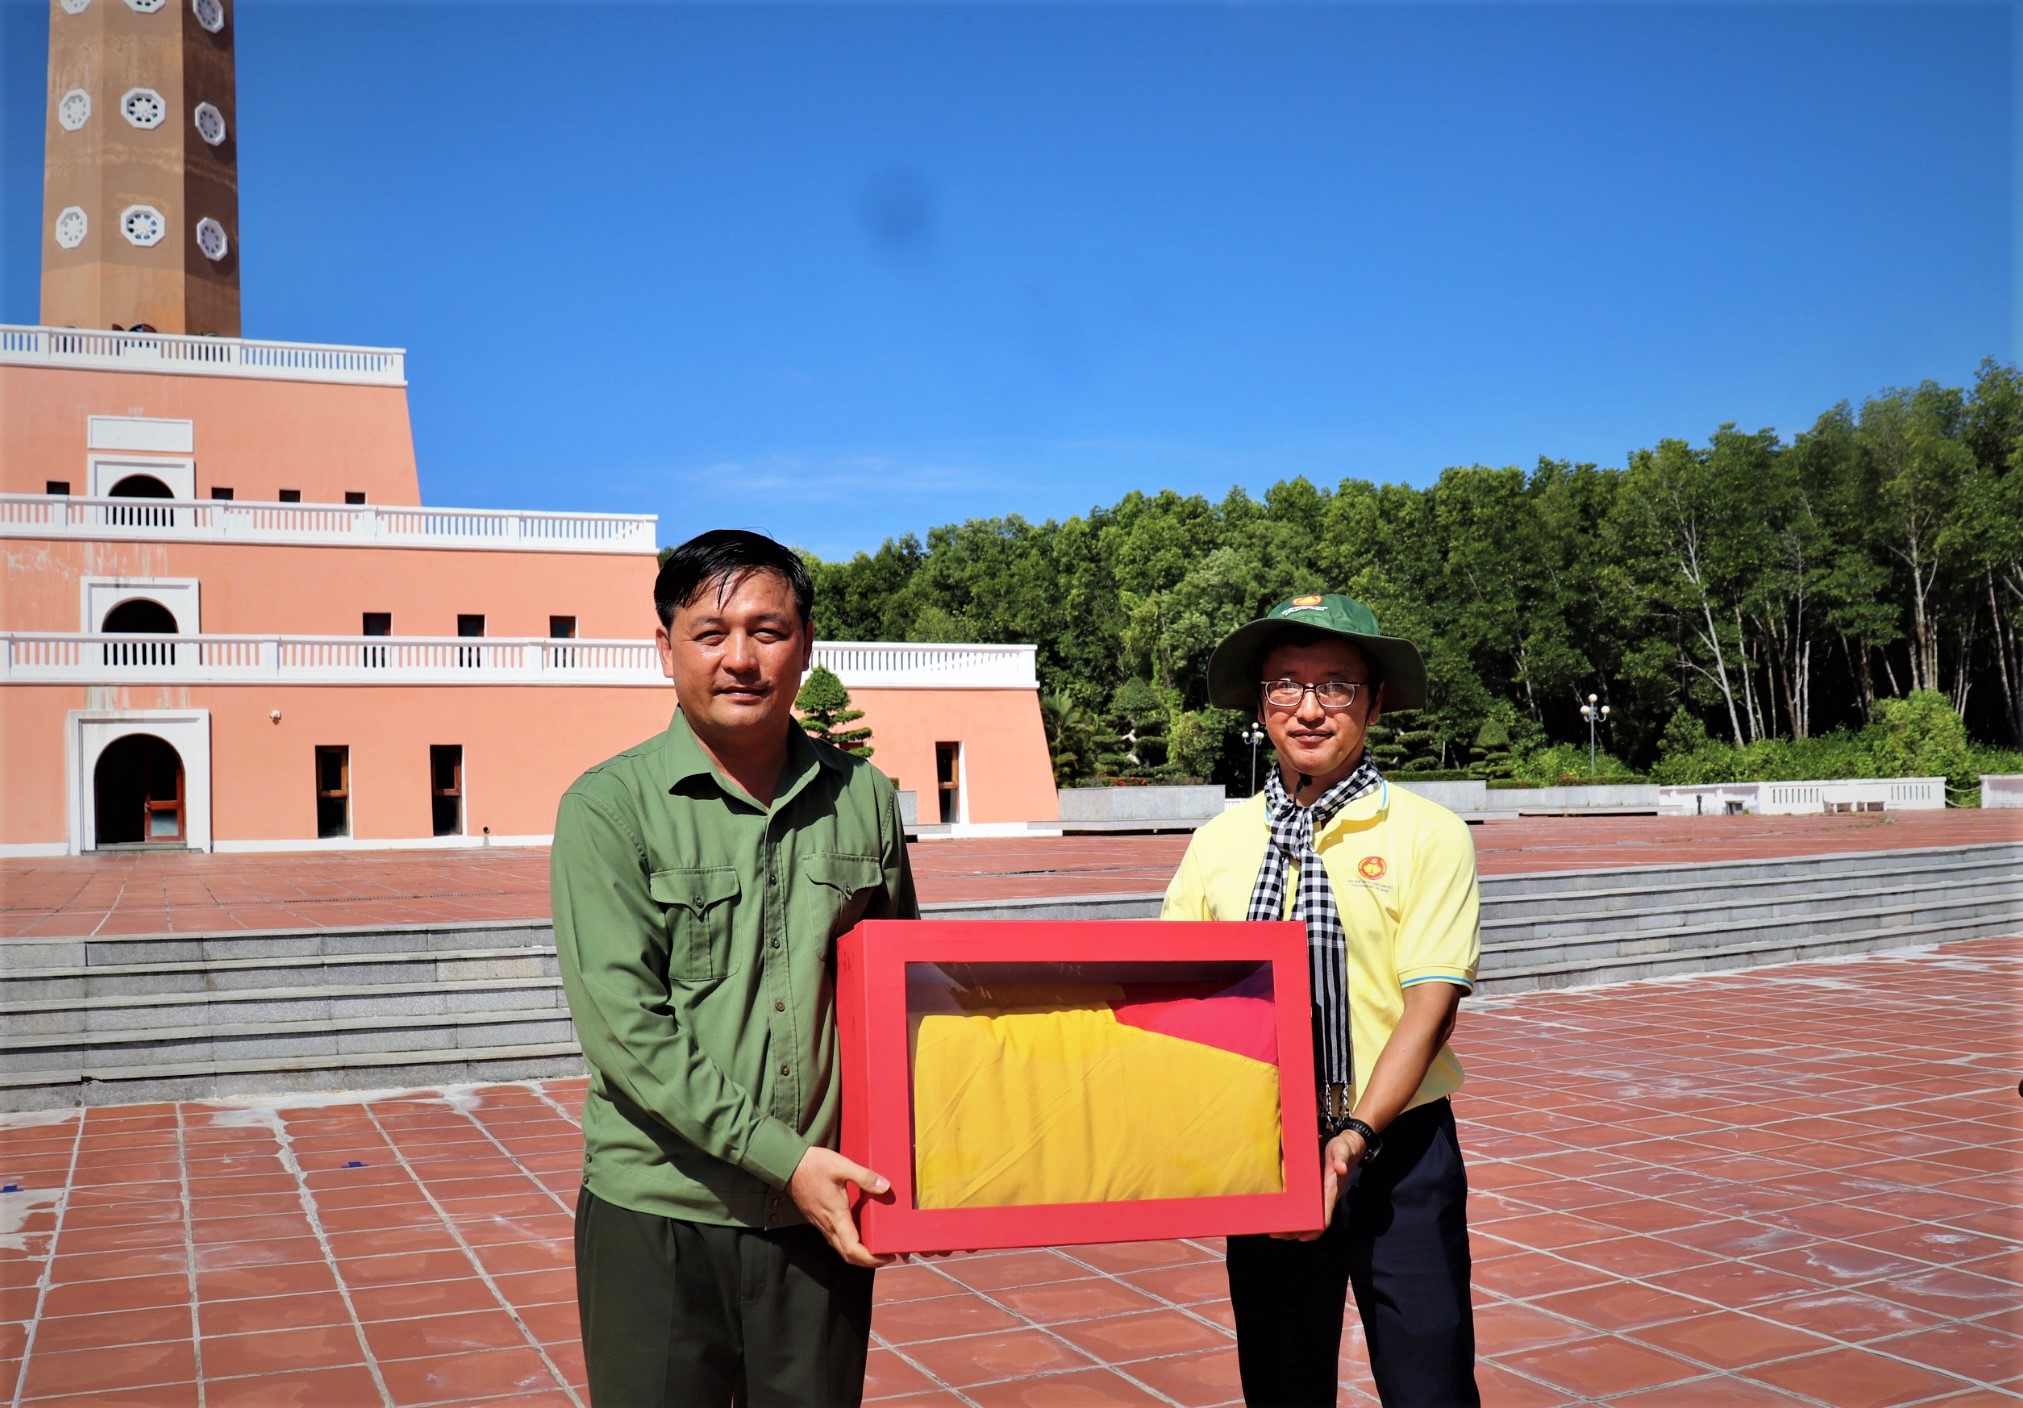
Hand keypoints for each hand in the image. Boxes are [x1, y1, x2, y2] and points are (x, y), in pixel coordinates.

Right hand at [787, 1147, 894, 1268]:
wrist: (788, 1165)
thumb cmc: (813, 1166)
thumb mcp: (842, 1166)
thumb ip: (864, 1177)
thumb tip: (885, 1186)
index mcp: (836, 1216)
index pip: (853, 1249)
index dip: (871, 1259)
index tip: (887, 1256)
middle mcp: (828, 1225)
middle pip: (848, 1255)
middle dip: (868, 1261)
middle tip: (887, 1255)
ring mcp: (822, 1224)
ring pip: (841, 1248)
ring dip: (859, 1254)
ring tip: (877, 1247)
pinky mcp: (819, 1220)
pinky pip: (836, 1239)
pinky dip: (850, 1244)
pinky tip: (860, 1233)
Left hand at [1273, 1132, 1362, 1241]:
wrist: (1347, 1145)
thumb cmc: (1343, 1148)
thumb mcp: (1342, 1150)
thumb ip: (1341, 1158)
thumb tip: (1340, 1168)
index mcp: (1332, 1191)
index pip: (1325, 1216)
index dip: (1314, 1229)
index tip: (1301, 1237)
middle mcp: (1326, 1197)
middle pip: (1312, 1220)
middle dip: (1296, 1230)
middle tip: (1276, 1234)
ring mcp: (1320, 1194)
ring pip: (1307, 1215)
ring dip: (1292, 1224)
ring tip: (1274, 1229)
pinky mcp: (1315, 1189)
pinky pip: (1304, 1205)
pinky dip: (1293, 1212)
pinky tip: (1280, 1213)